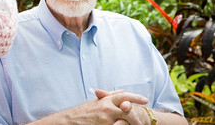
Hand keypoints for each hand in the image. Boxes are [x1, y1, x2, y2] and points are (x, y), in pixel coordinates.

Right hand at [30, 89, 148, 124]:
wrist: (69, 121)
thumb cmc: (83, 112)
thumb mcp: (96, 102)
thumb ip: (110, 97)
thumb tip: (122, 92)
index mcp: (106, 101)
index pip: (124, 96)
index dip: (136, 97)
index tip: (146, 100)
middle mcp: (108, 109)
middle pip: (128, 111)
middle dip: (137, 115)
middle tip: (144, 119)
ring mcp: (106, 121)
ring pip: (125, 122)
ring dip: (130, 124)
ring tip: (137, 124)